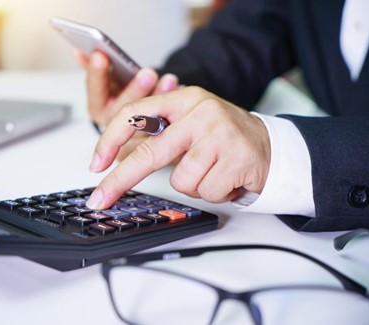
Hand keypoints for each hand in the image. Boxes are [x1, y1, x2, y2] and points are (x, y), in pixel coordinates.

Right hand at [74, 50, 178, 159]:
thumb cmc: (126, 94)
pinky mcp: (151, 141)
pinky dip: (171, 108)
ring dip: (158, 98)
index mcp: (98, 107)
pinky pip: (160, 128)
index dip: (97, 74)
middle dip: (134, 90)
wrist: (144, 116)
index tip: (100, 55)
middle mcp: (112, 124)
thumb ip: (96, 68)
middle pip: (120, 110)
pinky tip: (178, 92)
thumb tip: (79, 51)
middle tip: (148, 73)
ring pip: (143, 121)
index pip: (95, 91)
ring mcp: (131, 134)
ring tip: (169, 80)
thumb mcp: (110, 80)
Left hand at [86, 86, 271, 209]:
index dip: (109, 139)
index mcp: (183, 98)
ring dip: (193, 185)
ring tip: (211, 173)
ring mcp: (220, 134)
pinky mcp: (237, 158)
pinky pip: (205, 192)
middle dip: (119, 181)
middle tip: (99, 200)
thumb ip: (159, 136)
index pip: (135, 114)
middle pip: (149, 152)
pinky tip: (227, 179)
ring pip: (180, 180)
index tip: (96, 164)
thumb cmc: (223, 139)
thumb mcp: (190, 125)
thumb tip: (118, 159)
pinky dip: (213, 193)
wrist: (272, 148)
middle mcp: (201, 111)